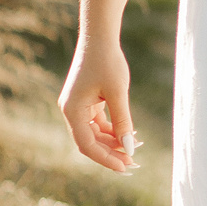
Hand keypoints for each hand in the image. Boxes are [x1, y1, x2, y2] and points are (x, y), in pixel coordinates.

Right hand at [60, 36, 138, 172]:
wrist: (99, 38)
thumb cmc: (107, 62)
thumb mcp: (118, 92)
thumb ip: (123, 120)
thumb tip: (129, 147)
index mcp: (72, 111)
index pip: (86, 144)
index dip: (105, 158)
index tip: (124, 168)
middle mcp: (71, 111)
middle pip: (90, 141)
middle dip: (111, 153)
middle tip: (133, 163)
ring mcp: (78, 107)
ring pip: (95, 134)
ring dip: (113, 142)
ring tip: (135, 149)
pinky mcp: (87, 102)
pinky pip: (99, 123)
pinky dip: (113, 130)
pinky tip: (130, 135)